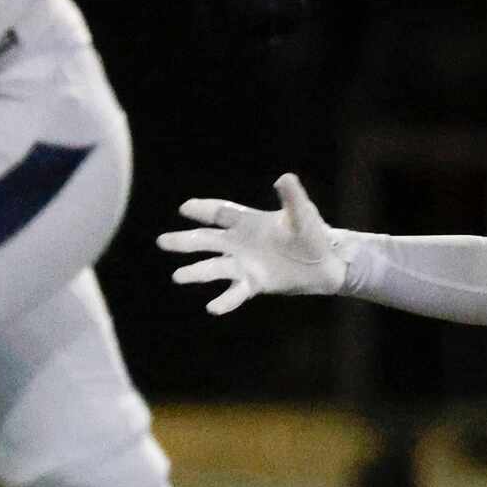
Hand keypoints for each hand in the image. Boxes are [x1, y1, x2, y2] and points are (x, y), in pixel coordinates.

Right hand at [158, 172, 348, 312]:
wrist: (324, 263)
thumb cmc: (311, 234)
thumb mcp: (303, 215)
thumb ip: (293, 198)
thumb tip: (285, 178)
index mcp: (249, 222)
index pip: (221, 212)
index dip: (204, 209)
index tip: (186, 208)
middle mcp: (240, 243)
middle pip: (207, 240)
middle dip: (185, 241)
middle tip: (162, 241)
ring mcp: (244, 264)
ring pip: (214, 268)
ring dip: (196, 272)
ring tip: (177, 276)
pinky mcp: (254, 283)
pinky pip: (235, 293)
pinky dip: (224, 301)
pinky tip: (212, 308)